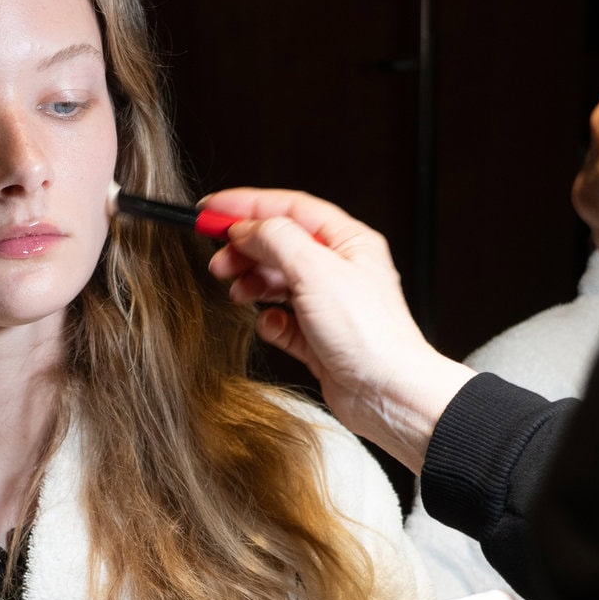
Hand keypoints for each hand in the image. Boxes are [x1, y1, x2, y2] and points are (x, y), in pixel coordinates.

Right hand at [202, 187, 474, 471]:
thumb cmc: (370, 335)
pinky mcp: (319, 338)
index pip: (290, 208)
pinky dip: (270, 321)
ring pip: (277, 282)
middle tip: (219, 259)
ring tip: (237, 291)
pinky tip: (271, 325)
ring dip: (252, 283)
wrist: (387, 394)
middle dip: (245, 249)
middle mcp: (339, 269)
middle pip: (280, 244)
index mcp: (348, 242)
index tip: (211, 209)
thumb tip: (246, 227)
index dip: (247, 205)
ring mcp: (328, 304)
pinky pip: (283, 321)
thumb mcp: (316, 271)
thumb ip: (276, 240)